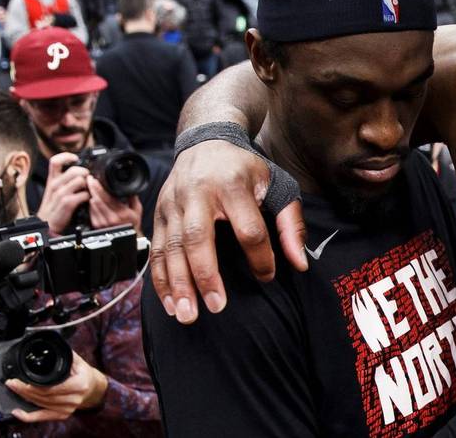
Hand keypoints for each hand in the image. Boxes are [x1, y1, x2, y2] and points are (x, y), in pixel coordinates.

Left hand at [7, 352, 106, 422]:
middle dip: (24, 391)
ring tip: (14, 390)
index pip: (50, 388)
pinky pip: (42, 417)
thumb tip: (51, 345)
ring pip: (41, 405)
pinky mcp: (62, 415)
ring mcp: (68, 409)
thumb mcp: (78, 361)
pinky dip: (28, 416)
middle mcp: (73, 399)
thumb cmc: (84, 373)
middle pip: (43, 397)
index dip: (32, 386)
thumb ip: (65, 355)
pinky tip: (17, 412)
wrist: (93, 387)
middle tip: (12, 383)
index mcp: (79, 385)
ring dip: (24, 398)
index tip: (20, 380)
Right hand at [37, 153, 89, 235]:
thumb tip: (83, 172)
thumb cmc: (55, 208)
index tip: (75, 158)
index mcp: (52, 180)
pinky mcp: (66, 203)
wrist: (47, 226)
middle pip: (74, 170)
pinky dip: (88, 197)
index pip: (55, 161)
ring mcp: (60, 194)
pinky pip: (83, 194)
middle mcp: (55, 185)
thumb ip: (67, 181)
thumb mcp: (57, 191)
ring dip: (88, 185)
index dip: (66, 156)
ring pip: (79, 180)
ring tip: (87, 191)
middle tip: (87, 181)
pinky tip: (86, 201)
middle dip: (85, 173)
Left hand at [86, 176, 142, 230]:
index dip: (99, 188)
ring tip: (91, 187)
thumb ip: (133, 197)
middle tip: (89, 180)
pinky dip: (91, 204)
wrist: (129, 237)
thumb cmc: (133, 223)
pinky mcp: (97, 225)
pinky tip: (93, 198)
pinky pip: (91, 211)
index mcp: (122, 213)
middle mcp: (111, 218)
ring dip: (90, 195)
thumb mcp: (137, 209)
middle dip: (92, 188)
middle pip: (96, 200)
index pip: (106, 198)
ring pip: (92, 205)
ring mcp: (103, 223)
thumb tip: (128, 186)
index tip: (94, 180)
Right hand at [150, 141, 305, 324]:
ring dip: (178, 284)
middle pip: (198, 237)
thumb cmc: (245, 170)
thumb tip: (300, 264)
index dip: (259, 256)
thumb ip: (291, 225)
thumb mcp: (277, 186)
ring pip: (171, 247)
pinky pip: (156, 250)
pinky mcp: (158, 213)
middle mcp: (198, 193)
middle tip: (216, 307)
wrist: (207, 141)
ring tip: (188, 314)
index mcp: (233, 185)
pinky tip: (170, 302)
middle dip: (205, 275)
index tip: (267, 276)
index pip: (248, 228)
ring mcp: (173, 203)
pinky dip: (160, 279)